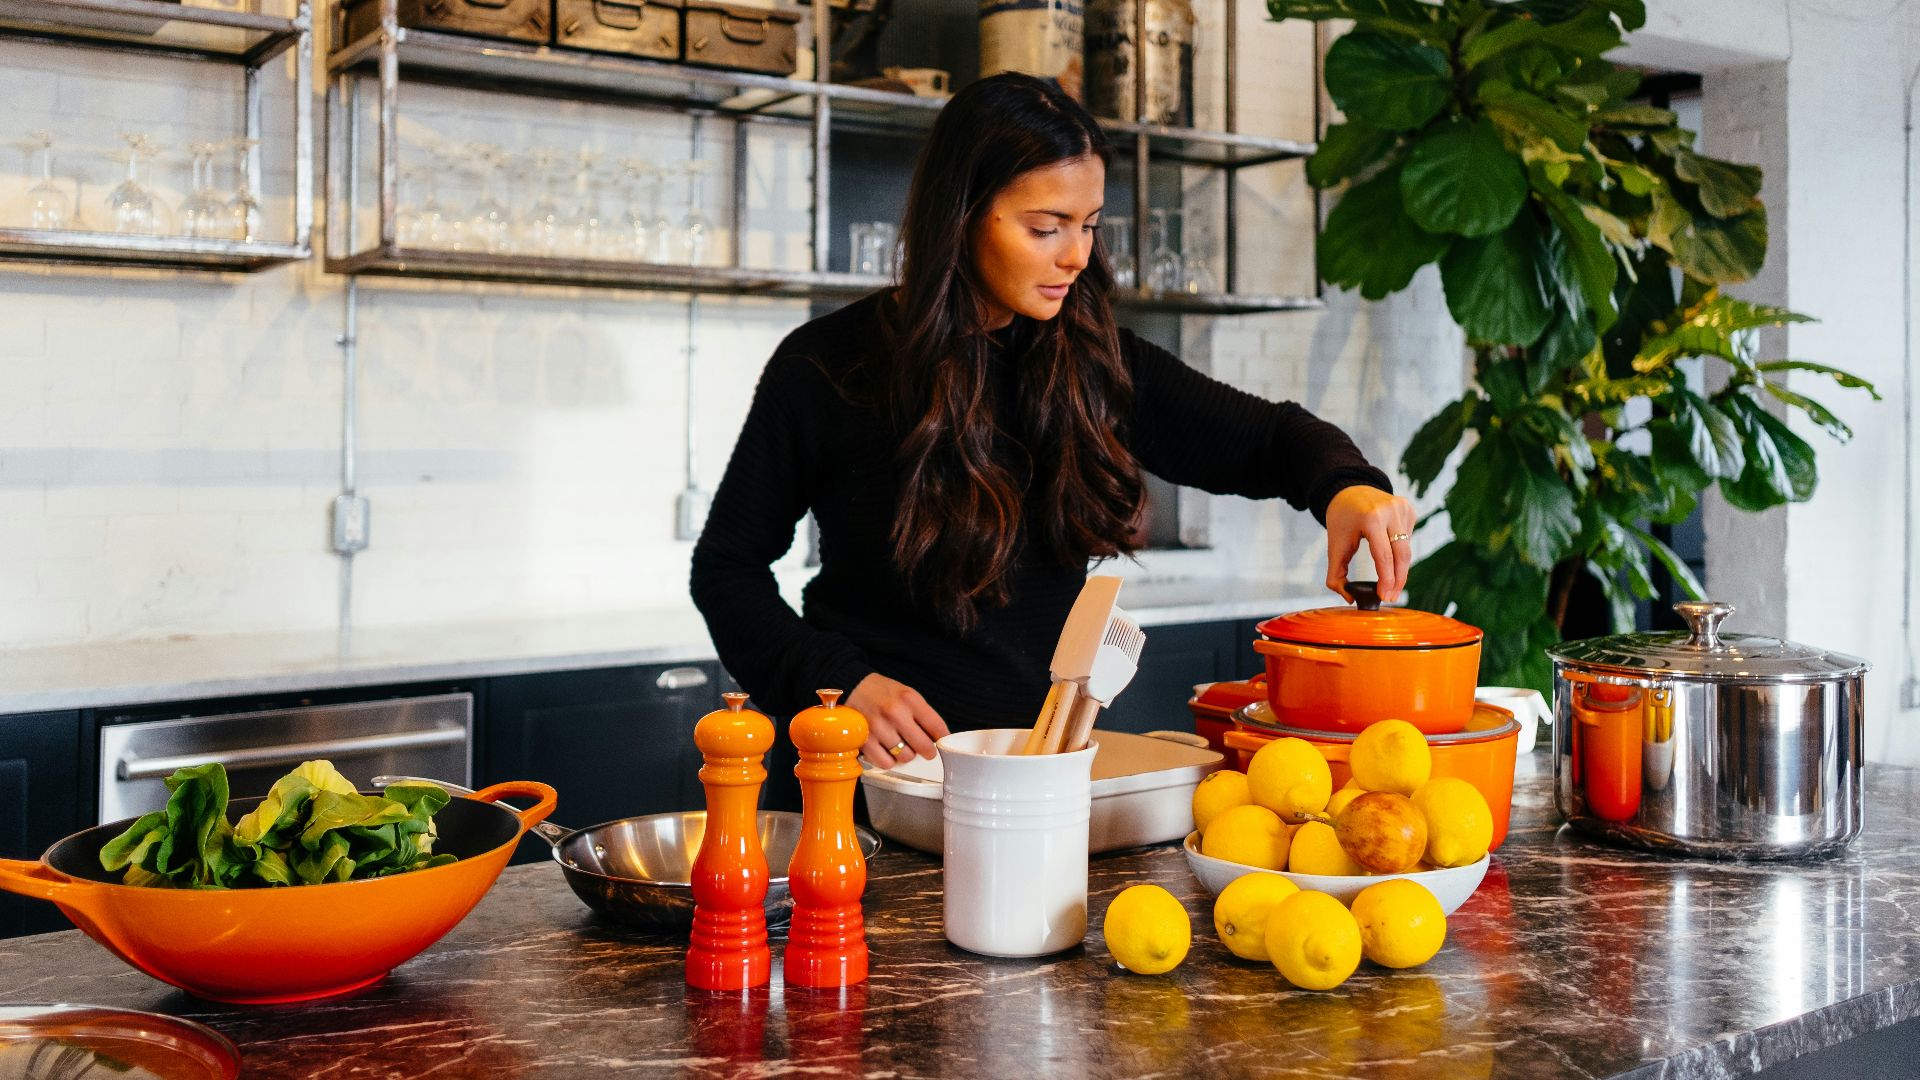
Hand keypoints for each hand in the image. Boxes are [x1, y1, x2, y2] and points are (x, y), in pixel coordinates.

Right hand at [848, 673, 949, 768]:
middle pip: (924, 746)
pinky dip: (889, 760)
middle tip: (925, 749)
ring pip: (906, 757)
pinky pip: (886, 762)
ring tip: (901, 746)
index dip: (942, 738)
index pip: (936, 726)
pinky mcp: (865, 740)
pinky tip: (887, 751)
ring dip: (906, 755)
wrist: (851, 687)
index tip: (942, 742)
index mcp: (909, 699)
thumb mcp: (906, 693)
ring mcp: (879, 728)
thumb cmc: (880, 692)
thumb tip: (936, 738)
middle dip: (928, 751)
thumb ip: (922, 714)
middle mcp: (895, 713)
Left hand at [1324, 485, 1417, 603]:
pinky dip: (1400, 550)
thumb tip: (1350, 598)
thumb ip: (1335, 575)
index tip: (1384, 597)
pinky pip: (1408, 538)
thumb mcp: (1334, 545)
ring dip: (1399, 567)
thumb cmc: (1342, 520)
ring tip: (1389, 580)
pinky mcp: (1409, 509)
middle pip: (1402, 555)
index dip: (1387, 580)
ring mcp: (1402, 508)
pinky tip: (1389, 550)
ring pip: (1406, 549)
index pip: (1384, 556)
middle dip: (1398, 580)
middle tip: (1391, 597)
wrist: (1349, 490)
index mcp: (1371, 518)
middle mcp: (1390, 511)